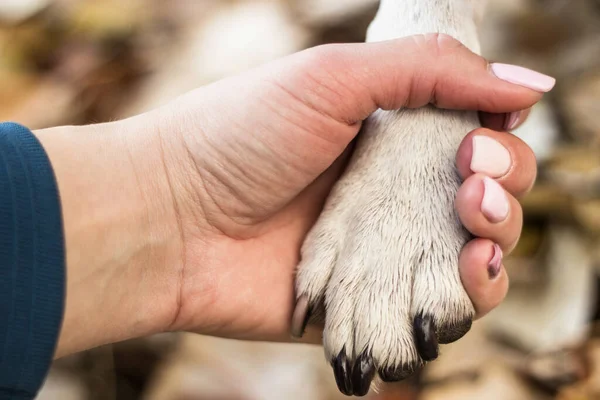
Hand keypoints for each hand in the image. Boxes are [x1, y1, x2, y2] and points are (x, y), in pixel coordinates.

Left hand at [148, 34, 546, 341]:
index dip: (500, 136)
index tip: (487, 134)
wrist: (167, 219)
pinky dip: (470, 297)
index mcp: (386, 137)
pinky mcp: (369, 304)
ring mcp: (381, 253)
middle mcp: (390, 194)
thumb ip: (429, 69)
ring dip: (501, 239)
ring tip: (476, 219)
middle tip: (474, 176)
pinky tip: (466, 272)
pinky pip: (440, 310)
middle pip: (487, 196)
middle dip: (507, 184)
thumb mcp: (332, 77)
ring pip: (477, 256)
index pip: (474, 136)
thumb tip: (531, 82)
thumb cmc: (237, 137)